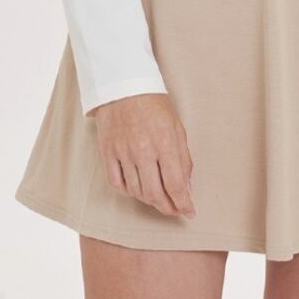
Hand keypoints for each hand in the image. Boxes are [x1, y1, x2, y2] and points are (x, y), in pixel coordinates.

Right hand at [89, 92, 195, 217]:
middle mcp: (144, 151)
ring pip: (137, 192)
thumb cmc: (155, 105)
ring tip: (159, 198)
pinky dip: (129, 192)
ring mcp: (124, 153)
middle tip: (175, 210)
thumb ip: (183, 158)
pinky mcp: (108, 153)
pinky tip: (137, 189)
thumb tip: (187, 187)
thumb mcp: (177, 127)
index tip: (190, 212)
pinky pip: (118, 184)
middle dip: (168, 207)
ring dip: (150, 200)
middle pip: (155, 194)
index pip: (176, 184)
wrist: (124, 86)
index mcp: (165, 142)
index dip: (184, 203)